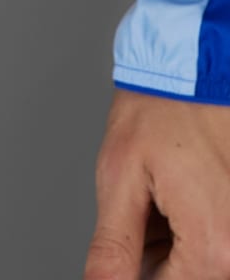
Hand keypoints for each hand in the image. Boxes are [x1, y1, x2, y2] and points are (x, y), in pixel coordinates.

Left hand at [84, 86, 229, 276]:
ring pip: (201, 264)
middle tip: (145, 207)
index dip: (133, 274)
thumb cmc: (160, 112)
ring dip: (175, 244)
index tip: (128, 242)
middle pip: (187, 279)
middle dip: (157, 255)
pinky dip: (192, 230)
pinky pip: (217, 244)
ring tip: (164, 195)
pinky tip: (180, 197)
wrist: (196, 72)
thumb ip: (114, 248)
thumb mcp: (120, 177)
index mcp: (214, 249)